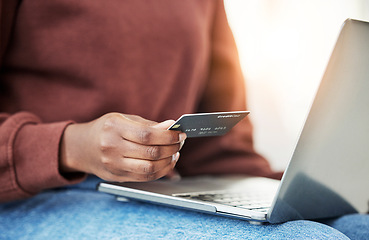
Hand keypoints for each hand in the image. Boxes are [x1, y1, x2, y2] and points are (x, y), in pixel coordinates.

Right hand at [60, 113, 185, 181]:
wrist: (81, 147)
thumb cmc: (105, 129)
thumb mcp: (123, 119)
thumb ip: (147, 124)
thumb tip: (170, 126)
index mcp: (114, 128)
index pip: (148, 135)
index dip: (168, 136)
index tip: (180, 134)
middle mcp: (112, 147)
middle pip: (151, 152)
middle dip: (172, 148)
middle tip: (180, 143)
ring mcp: (114, 165)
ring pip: (149, 168)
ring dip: (168, 161)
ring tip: (174, 153)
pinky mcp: (117, 177)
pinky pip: (145, 177)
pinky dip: (161, 171)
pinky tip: (166, 163)